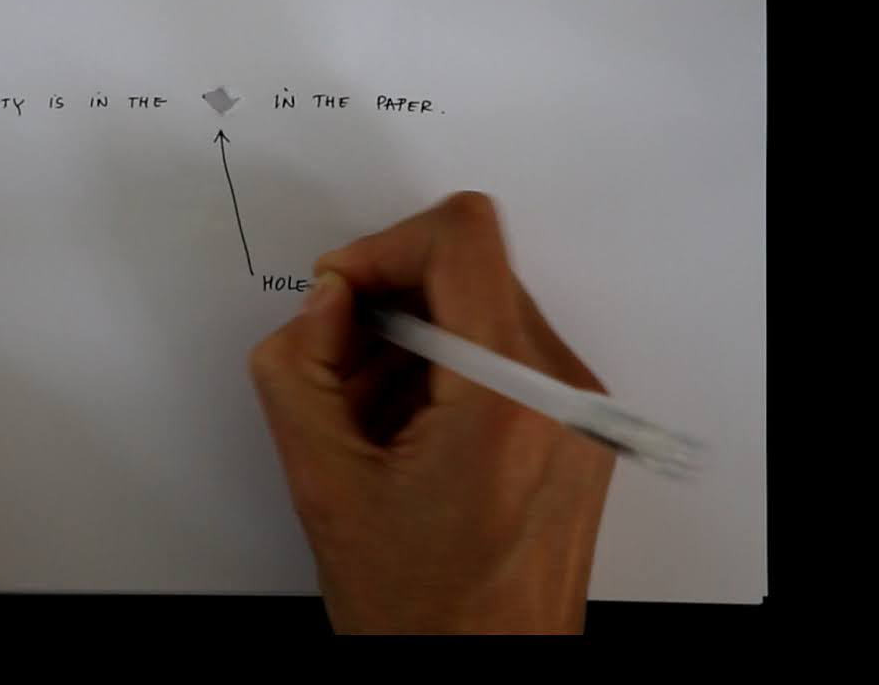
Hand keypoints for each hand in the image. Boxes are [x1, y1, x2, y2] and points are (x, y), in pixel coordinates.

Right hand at [248, 192, 614, 633]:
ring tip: (370, 426)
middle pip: (467, 274)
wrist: (484, 683)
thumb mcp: (322, 483)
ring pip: (481, 314)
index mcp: (509, 398)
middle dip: (387, 310)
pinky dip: (444, 378)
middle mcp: (563, 393)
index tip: (340, 296)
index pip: (462, 238)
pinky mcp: (578, 432)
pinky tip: (406, 443)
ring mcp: (580, 413)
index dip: (382, 248)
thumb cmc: (419, 612)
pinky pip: (504, 359)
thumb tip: (326, 300)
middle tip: (337, 376)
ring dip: (411, 348)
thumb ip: (299, 367)